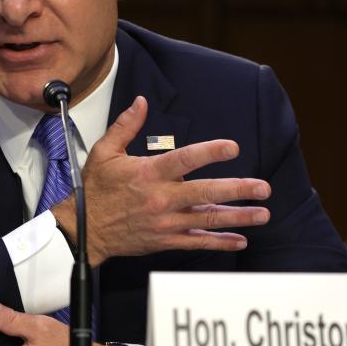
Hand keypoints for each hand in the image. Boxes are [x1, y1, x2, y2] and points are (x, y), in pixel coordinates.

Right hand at [52, 96, 271, 265]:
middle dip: (238, 190)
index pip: (185, 159)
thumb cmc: (95, 190)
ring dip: (238, 217)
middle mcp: (161, 198)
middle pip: (206, 193)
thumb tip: (141, 102)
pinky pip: (197, 242)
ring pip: (208, 220)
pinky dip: (220, 242)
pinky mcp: (166, 240)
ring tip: (262, 213)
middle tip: (263, 188)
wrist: (84, 229)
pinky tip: (240, 240)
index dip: (210, 152)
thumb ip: (126, 126)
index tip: (232, 148)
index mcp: (149, 174)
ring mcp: (166, 222)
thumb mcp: (105, 152)